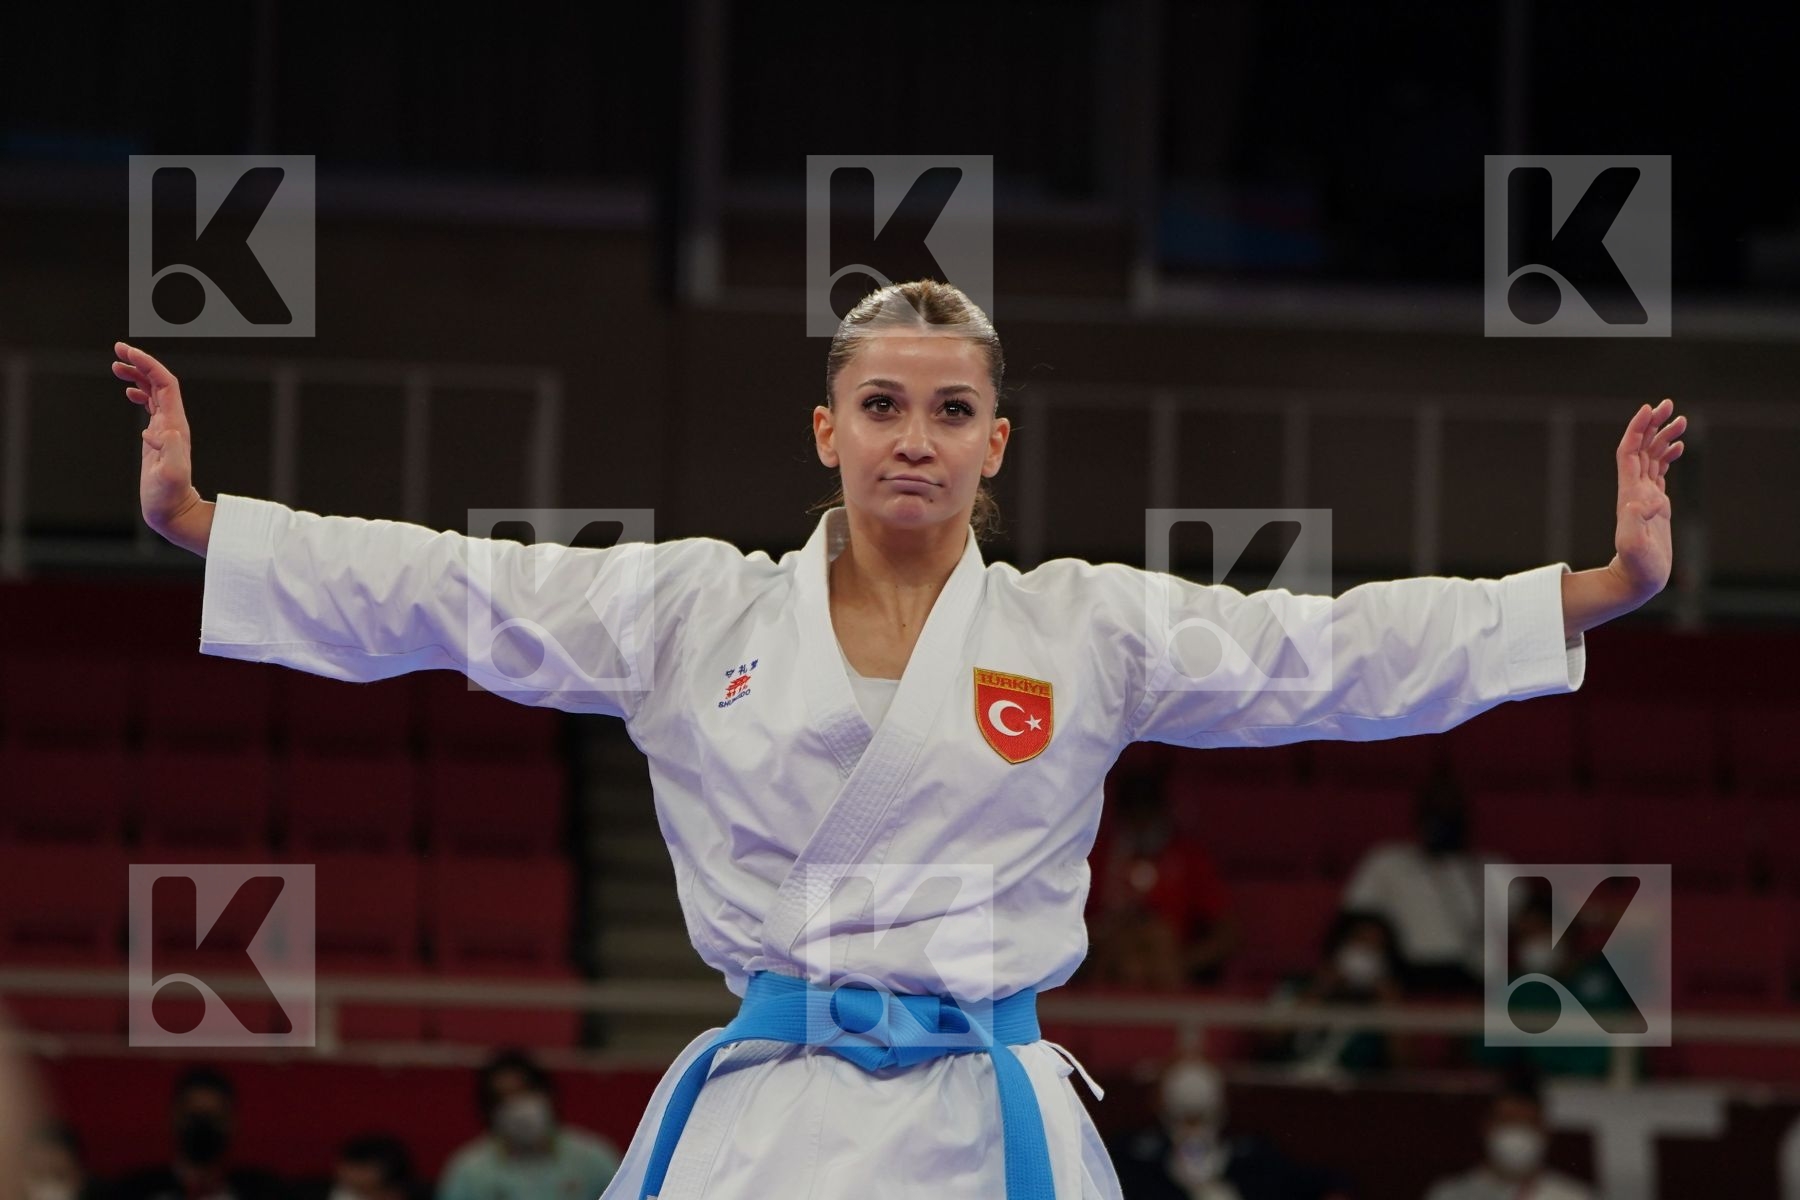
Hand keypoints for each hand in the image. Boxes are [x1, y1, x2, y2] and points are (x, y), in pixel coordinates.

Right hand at [113, 341, 201, 535]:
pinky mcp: (157, 439)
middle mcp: (173, 424)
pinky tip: (129, 390)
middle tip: (118, 349)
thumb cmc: (168, 497)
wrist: (173, 512)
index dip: (149, 365)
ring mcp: (166, 430)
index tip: (127, 352)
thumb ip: (170, 453)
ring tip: (116, 364)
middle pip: (160, 383)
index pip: (166, 384)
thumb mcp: (171, 476)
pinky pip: (152, 408)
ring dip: (138, 375)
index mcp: (175, 425)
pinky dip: (141, 393)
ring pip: (155, 393)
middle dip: (141, 363)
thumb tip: (158, 429)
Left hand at [1609, 397, 1684, 601]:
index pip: (1629, 452)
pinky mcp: (1655, 505)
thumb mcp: (1633, 545)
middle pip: (1640, 448)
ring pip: (1651, 457)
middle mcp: (1634, 490)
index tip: (1649, 409)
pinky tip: (1678, 446)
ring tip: (1680, 419)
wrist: (1636, 580)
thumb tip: (1642, 499)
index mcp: (1630, 493)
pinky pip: (1659, 472)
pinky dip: (1667, 455)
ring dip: (1662, 437)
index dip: (1637, 429)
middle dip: (1651, 425)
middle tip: (1668, 404)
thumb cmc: (1636, 565)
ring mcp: (1644, 496)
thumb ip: (1634, 522)